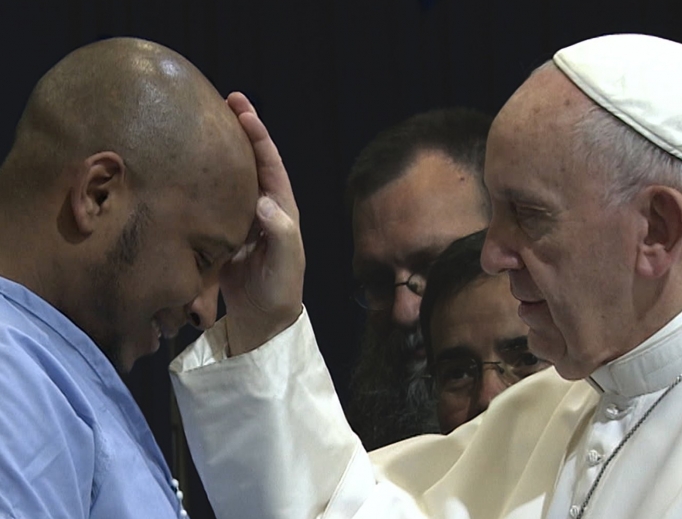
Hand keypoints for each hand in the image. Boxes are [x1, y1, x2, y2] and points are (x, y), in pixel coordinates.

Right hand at [220, 92, 304, 354]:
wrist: (262, 320)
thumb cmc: (280, 291)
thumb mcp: (286, 264)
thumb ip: (282, 233)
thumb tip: (265, 201)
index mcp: (282, 209)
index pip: (271, 164)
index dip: (258, 135)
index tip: (242, 109)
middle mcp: (264, 208)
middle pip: (252, 162)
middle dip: (240, 131)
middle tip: (223, 101)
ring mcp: (244, 218)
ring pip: (233, 177)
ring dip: (221, 151)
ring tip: (202, 126)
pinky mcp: (226, 232)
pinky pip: (216, 199)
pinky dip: (205, 181)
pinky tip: (188, 169)